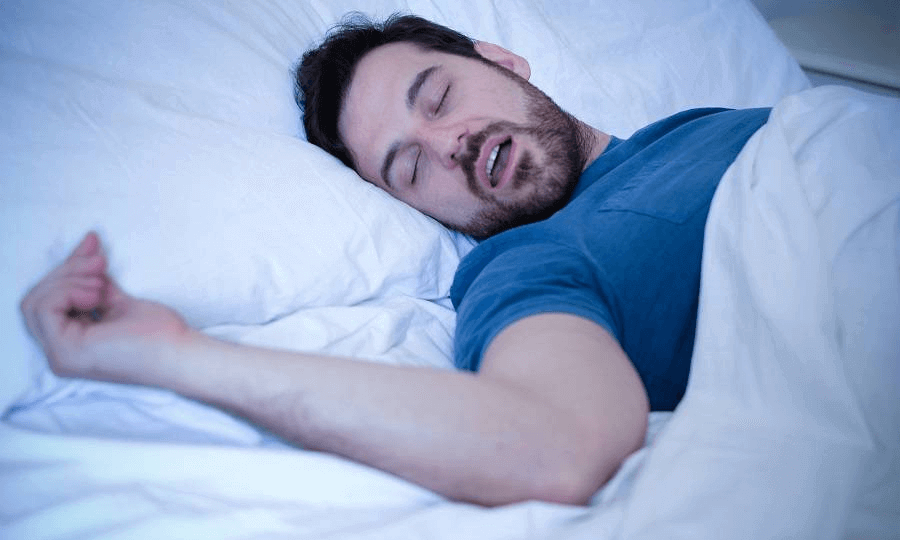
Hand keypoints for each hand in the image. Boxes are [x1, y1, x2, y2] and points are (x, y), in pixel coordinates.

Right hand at [20, 232, 190, 382]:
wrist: (180, 353)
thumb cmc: (160, 333)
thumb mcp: (120, 300)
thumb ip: (97, 281)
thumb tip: (88, 245)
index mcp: (72, 344)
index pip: (48, 300)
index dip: (68, 269)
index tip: (96, 249)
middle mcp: (60, 354)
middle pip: (37, 299)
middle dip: (67, 270)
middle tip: (100, 262)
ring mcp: (61, 356)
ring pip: (35, 302)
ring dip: (68, 280)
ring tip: (101, 281)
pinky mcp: (66, 352)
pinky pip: (44, 308)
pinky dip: (68, 291)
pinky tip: (97, 295)